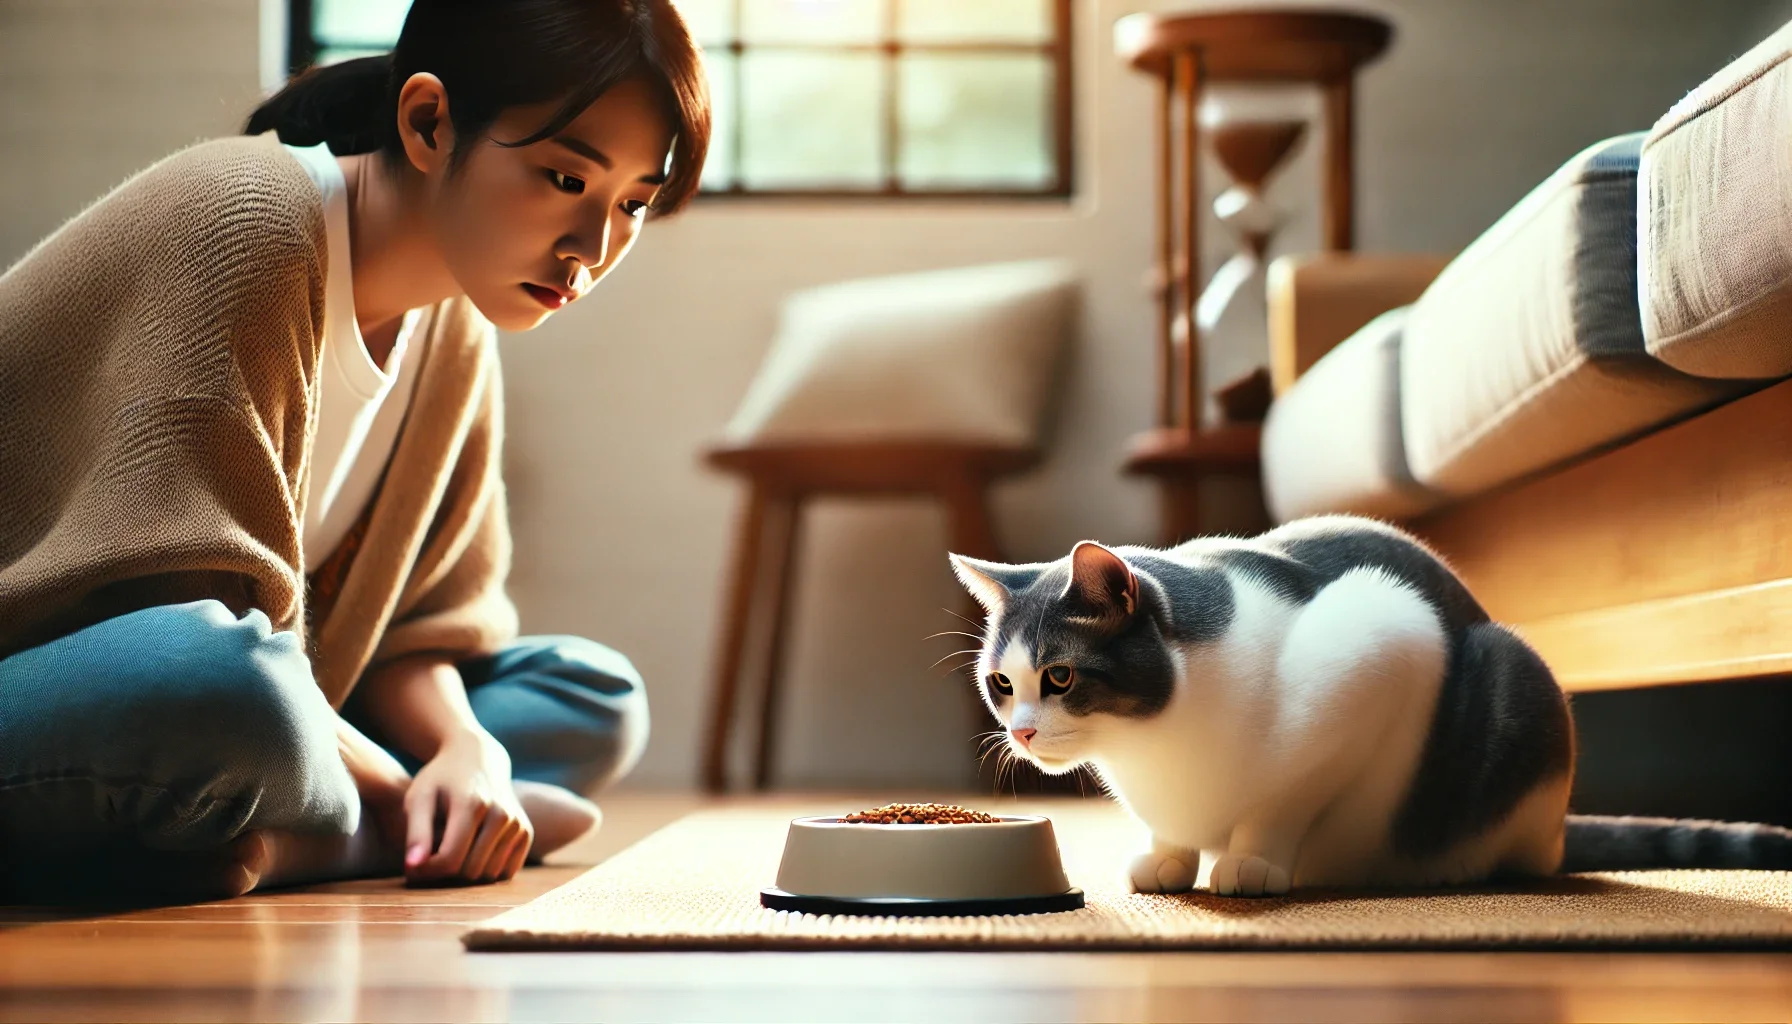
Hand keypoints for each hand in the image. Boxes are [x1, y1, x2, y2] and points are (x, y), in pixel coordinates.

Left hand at [402, 729, 533, 884]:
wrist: (477, 758)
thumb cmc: (440, 780)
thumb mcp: (419, 798)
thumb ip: (416, 833)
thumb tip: (412, 867)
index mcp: (472, 805)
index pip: (449, 859)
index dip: (427, 870)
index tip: (413, 865)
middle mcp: (501, 814)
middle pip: (470, 871)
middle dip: (446, 872)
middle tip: (430, 858)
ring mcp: (517, 824)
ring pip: (488, 875)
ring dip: (466, 872)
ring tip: (450, 851)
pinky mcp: (526, 832)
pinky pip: (505, 872)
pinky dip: (486, 869)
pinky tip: (471, 852)